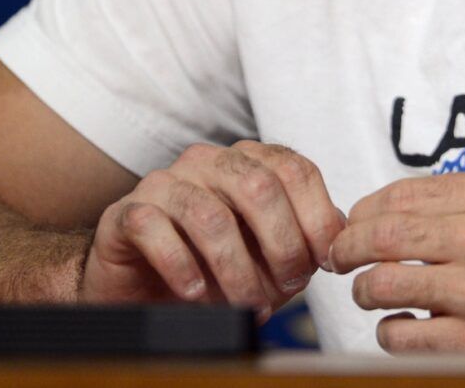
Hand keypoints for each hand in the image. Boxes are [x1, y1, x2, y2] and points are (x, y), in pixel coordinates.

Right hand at [81, 141, 344, 318]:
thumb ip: (303, 239)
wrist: (139, 285)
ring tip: (246, 303)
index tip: (323, 263)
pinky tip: (195, 293)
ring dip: (236, 270)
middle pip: (258, 187)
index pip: (296, 170)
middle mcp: (207, 161)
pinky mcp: (126, 213)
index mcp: (247, 160)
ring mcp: (164, 182)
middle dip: (282, 245)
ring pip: (210, 216)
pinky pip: (156, 229)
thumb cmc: (212, 266)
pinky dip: (181, 267)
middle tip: (287, 287)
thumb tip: (338, 238)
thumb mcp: (267, 254)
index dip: (316, 218)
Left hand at [329, 173, 464, 351]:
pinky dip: (389, 330)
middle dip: (348, 247)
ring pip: (382, 285)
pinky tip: (403, 322)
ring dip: (363, 290)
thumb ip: (452, 198)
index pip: (401, 196)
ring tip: (370, 291)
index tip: (353, 225)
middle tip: (340, 258)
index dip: (363, 211)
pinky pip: (401, 335)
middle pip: (384, 236)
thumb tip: (375, 209)